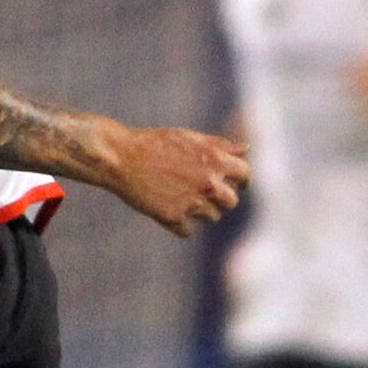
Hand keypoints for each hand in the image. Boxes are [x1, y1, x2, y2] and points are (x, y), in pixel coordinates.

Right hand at [106, 127, 249, 237]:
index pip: (245, 175)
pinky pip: (189, 230)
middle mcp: (208, 183)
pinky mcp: (173, 218)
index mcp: (215, 160)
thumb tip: (246, 150)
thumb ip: (220, 145)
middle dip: (221, 198)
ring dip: (201, 211)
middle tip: (204, 194)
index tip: (236, 184)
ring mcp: (192, 202)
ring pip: (212, 217)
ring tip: (181, 198)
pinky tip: (169, 210)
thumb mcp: (190, 137)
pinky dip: (181, 224)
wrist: (121, 157)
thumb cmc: (154, 144)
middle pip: (231, 202)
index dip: (242, 180)